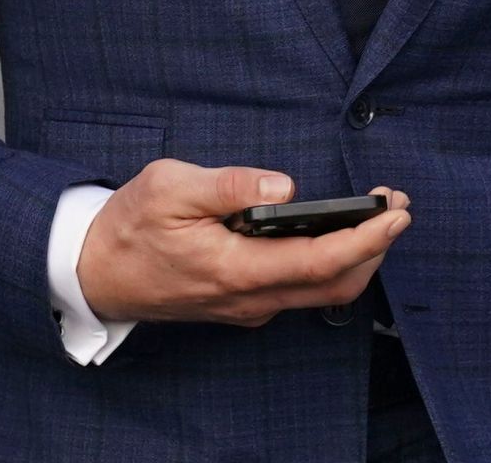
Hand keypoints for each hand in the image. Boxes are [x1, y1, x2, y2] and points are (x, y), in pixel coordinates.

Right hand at [76, 161, 410, 327]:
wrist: (94, 273)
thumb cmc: (129, 227)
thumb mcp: (170, 188)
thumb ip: (230, 185)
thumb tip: (282, 186)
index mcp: (236, 270)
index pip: (321, 261)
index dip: (367, 239)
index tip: (394, 214)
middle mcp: (250, 298)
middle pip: (336, 285)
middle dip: (375, 248)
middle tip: (396, 208)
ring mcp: (247, 305)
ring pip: (322, 292)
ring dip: (357, 256)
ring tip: (375, 215)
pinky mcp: (242, 302)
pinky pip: (300, 289)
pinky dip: (330, 262)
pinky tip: (334, 231)